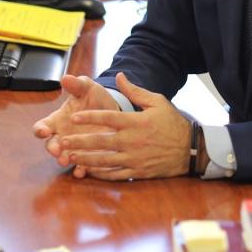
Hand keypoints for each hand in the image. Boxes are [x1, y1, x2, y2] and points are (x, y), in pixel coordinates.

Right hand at [32, 75, 117, 177]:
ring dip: (63, 160)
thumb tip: (66, 77)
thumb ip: (76, 84)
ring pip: (64, 157)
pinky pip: (81, 166)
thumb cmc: (94, 97)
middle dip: (52, 148)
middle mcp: (63, 136)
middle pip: (50, 145)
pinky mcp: (88, 156)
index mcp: (58, 119)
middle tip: (56, 150)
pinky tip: (82, 172)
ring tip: (66, 161)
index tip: (43, 130)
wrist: (114, 110)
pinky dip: (80, 170)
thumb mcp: (87, 88)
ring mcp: (75, 147)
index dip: (40, 129)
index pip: (42, 126)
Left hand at [56, 72, 192, 180]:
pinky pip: (115, 175)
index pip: (107, 118)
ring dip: (85, 159)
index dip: (89, 117)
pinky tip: (88, 171)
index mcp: (135, 122)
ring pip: (104, 161)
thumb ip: (135, 91)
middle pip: (101, 141)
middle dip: (79, 142)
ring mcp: (134, 158)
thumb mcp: (157, 101)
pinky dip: (100, 174)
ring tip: (70, 157)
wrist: (189, 149)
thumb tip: (119, 76)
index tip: (73, 117)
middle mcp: (132, 141)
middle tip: (62, 142)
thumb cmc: (172, 123)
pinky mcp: (137, 172)